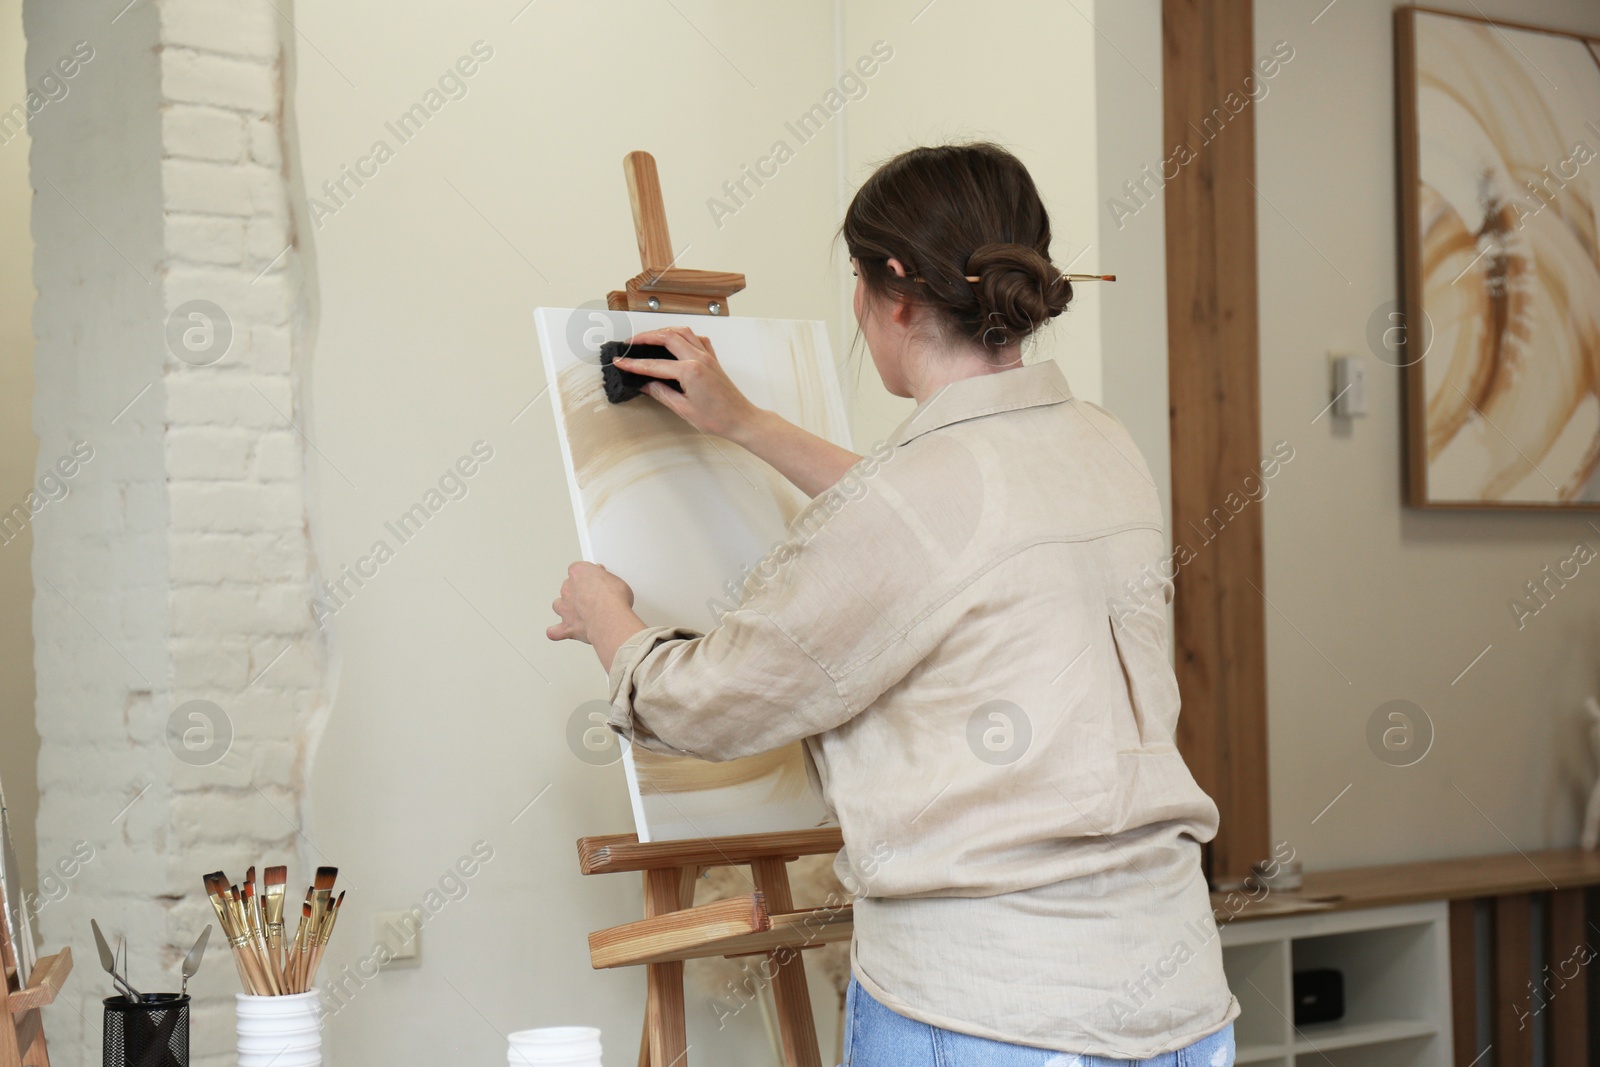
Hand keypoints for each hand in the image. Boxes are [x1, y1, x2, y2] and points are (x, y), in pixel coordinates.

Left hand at [548, 562, 635, 645]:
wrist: (610, 618)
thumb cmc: (613, 599)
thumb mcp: (617, 581)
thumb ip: (607, 582)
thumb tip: (609, 583)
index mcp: (579, 572)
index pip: (578, 570)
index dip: (587, 576)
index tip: (595, 579)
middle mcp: (568, 589)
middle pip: (567, 587)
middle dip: (577, 592)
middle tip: (592, 597)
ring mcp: (566, 608)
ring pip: (558, 605)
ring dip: (565, 608)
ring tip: (577, 612)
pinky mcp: (567, 627)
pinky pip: (555, 631)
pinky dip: (557, 632)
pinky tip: (561, 632)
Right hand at [614, 327, 759, 437]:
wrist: (741, 419)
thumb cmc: (718, 418)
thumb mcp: (683, 409)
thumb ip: (661, 393)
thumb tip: (645, 384)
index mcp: (690, 371)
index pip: (654, 364)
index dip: (634, 364)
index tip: (620, 362)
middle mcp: (699, 358)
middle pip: (667, 337)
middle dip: (645, 337)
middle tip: (629, 343)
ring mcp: (707, 356)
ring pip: (682, 331)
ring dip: (663, 331)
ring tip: (648, 337)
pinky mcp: (712, 358)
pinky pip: (696, 337)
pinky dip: (682, 334)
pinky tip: (675, 340)